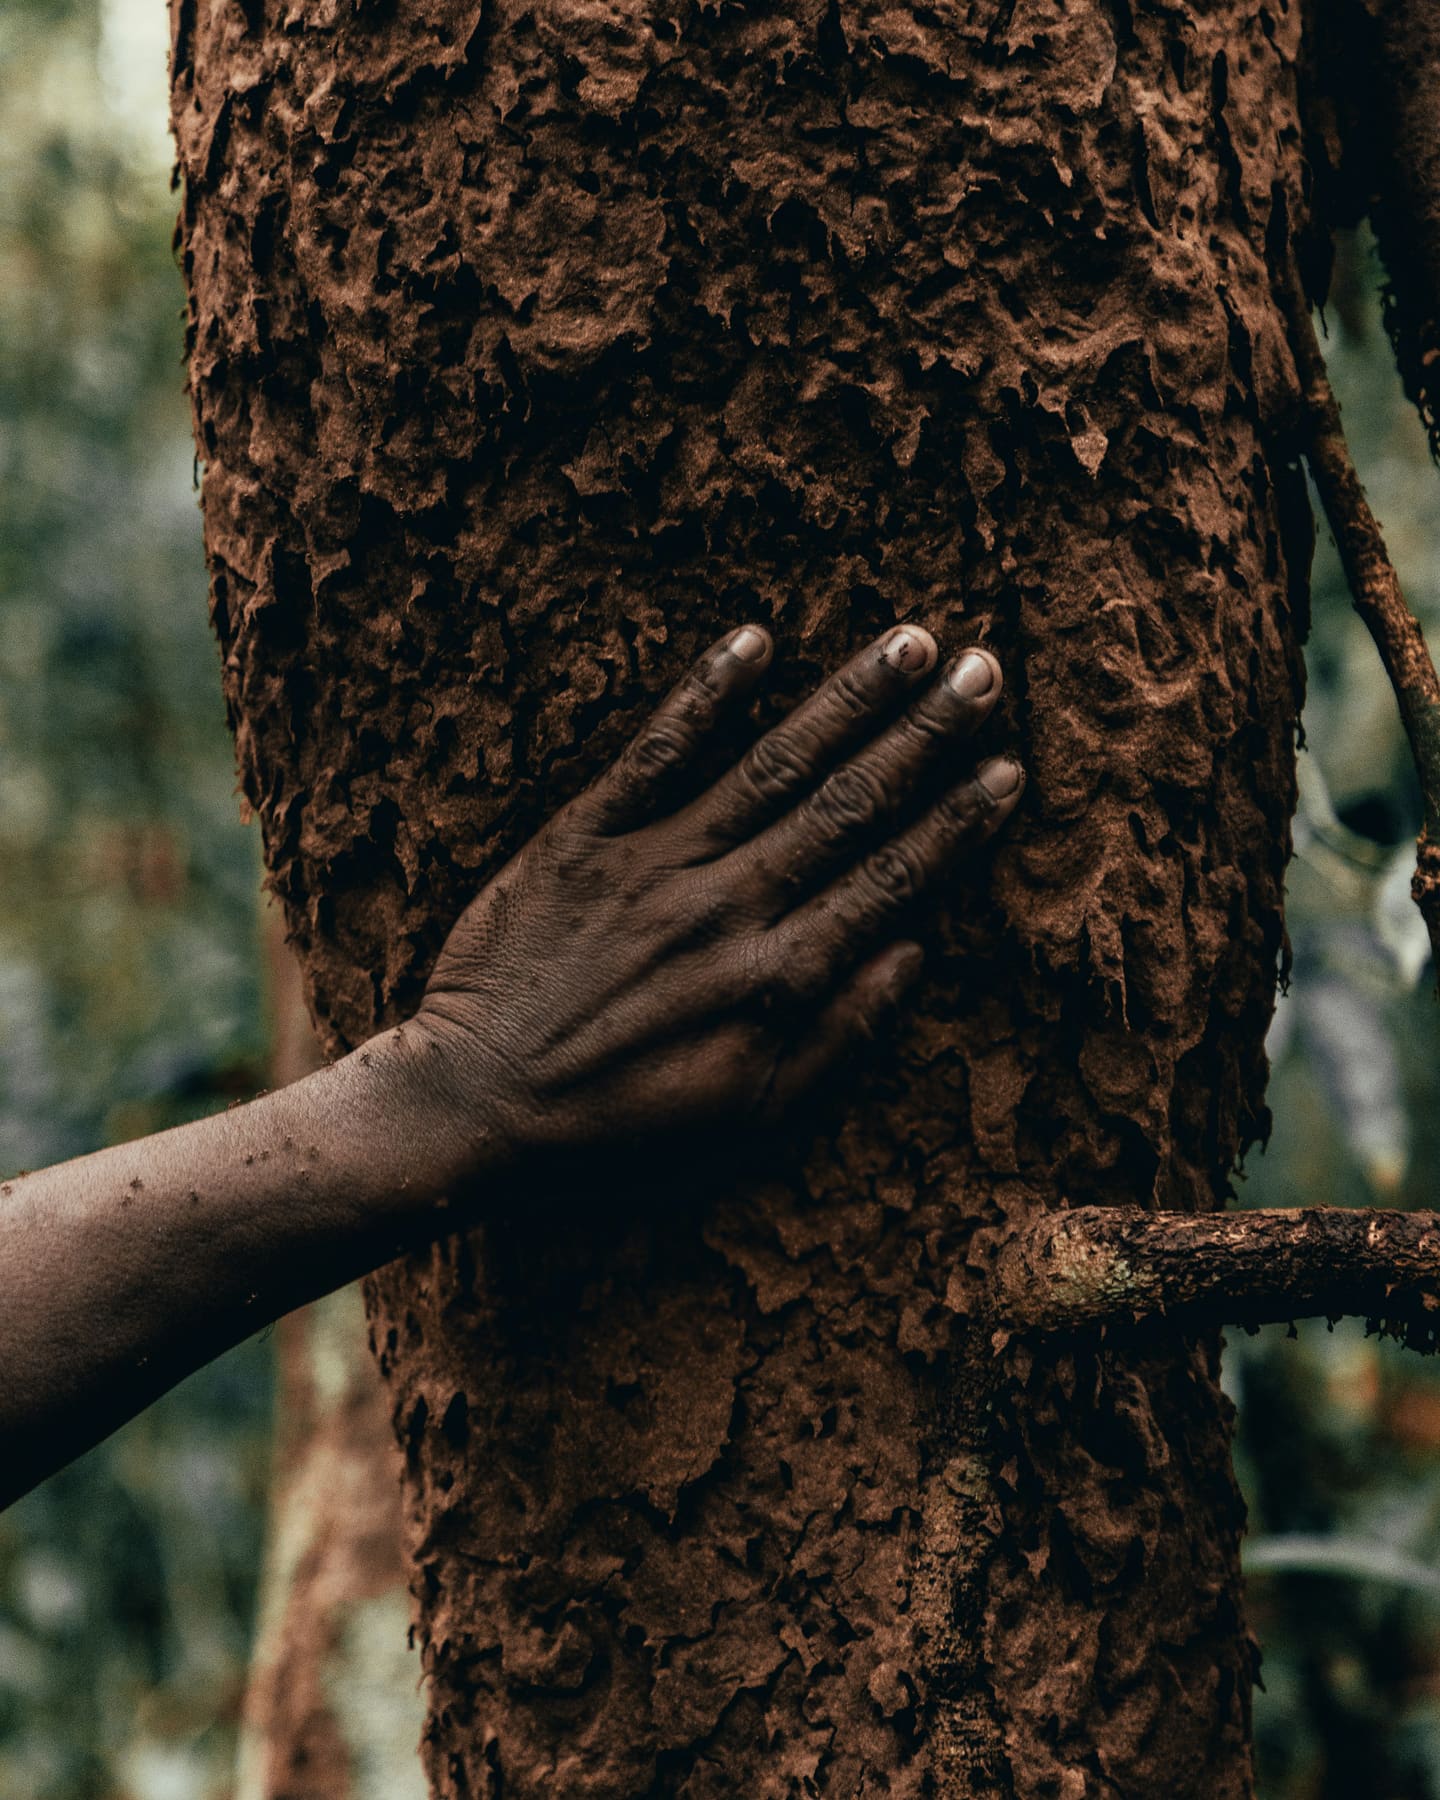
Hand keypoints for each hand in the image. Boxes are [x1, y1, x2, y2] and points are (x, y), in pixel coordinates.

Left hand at [412, 623, 1022, 1175]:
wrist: (474, 1108)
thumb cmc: (616, 1127)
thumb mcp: (746, 1118)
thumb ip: (836, 1038)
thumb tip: (912, 956)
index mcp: (774, 980)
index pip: (888, 881)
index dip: (955, 824)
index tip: (1007, 769)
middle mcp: (728, 908)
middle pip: (848, 806)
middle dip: (925, 736)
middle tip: (985, 669)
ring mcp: (655, 864)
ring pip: (772, 766)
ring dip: (846, 701)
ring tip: (910, 643)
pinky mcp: (583, 838)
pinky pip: (655, 753)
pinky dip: (705, 695)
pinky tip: (756, 642)